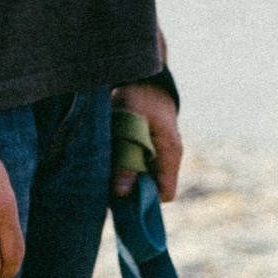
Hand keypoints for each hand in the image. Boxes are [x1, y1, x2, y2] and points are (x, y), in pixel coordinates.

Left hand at [111, 79, 182, 201]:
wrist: (144, 78)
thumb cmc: (139, 97)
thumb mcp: (129, 124)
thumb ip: (126, 158)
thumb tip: (121, 192)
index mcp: (170, 153)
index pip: (165, 194)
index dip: (146, 199)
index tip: (124, 195)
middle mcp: (168, 158)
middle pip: (152, 189)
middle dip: (132, 191)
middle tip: (109, 185)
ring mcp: (160, 154)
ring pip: (144, 179)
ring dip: (126, 179)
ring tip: (107, 172)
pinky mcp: (149, 149)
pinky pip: (139, 167)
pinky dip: (124, 168)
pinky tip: (110, 161)